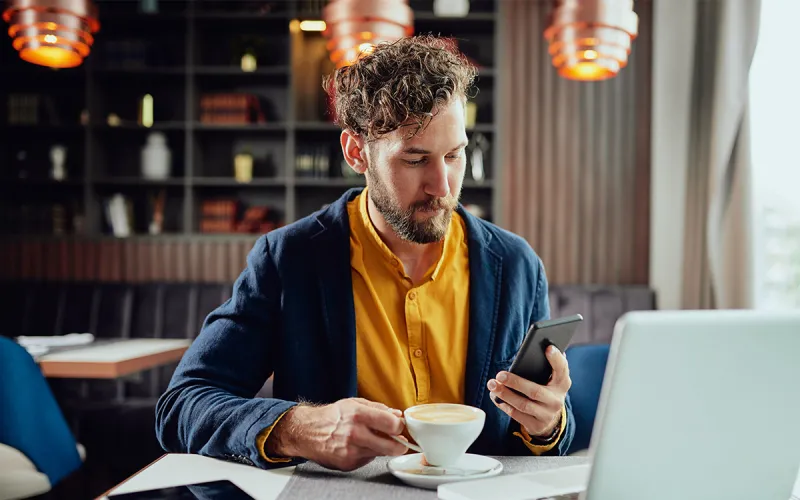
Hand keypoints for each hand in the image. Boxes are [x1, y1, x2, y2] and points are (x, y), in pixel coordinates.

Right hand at [265, 397, 407, 470]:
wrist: (307, 432)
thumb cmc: (331, 416)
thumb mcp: (354, 403)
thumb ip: (378, 408)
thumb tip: (398, 415)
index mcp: (358, 415)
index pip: (392, 424)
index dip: (400, 426)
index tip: (399, 426)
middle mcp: (355, 434)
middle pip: (392, 446)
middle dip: (400, 445)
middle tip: (400, 442)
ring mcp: (351, 451)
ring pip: (381, 454)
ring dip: (383, 448)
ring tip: (374, 439)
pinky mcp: (348, 464)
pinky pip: (368, 459)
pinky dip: (368, 453)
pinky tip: (359, 446)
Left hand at [487, 345, 570, 437]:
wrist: (549, 420)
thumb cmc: (545, 391)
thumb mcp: (550, 380)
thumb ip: (546, 367)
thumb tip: (542, 346)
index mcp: (562, 384)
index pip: (562, 370)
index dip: (556, 359)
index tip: (548, 347)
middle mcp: (557, 400)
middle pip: (535, 391)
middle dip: (515, 382)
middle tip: (500, 375)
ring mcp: (547, 415)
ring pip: (523, 404)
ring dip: (505, 394)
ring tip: (492, 385)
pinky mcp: (536, 425)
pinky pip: (516, 415)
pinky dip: (504, 405)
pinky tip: (495, 397)